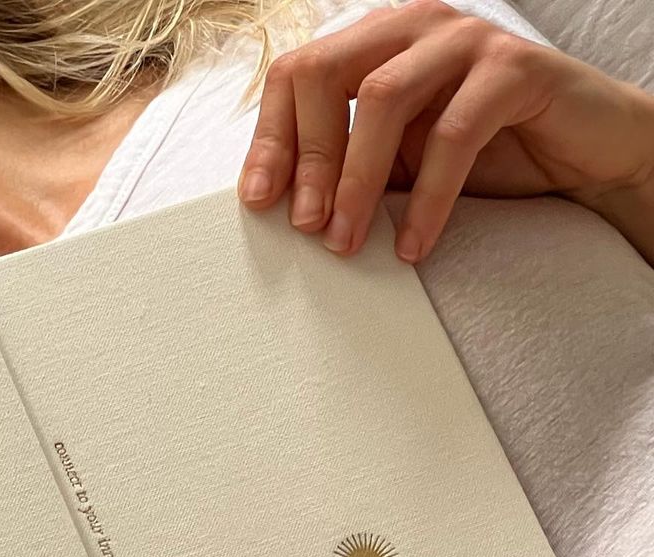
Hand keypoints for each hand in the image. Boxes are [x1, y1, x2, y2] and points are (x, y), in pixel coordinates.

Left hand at [237, 0, 653, 263]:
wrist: (583, 155)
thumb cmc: (482, 157)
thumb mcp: (397, 163)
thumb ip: (346, 167)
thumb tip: (277, 205)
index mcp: (376, 43)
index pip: (297, 74)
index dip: (271, 139)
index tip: (257, 202)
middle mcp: (414, 28)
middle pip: (325, 74)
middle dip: (307, 158)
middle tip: (305, 227)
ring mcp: (465, 40)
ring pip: (381, 98)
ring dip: (356, 180)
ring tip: (346, 242)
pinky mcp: (516, 69)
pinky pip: (454, 135)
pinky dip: (427, 199)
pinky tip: (412, 246)